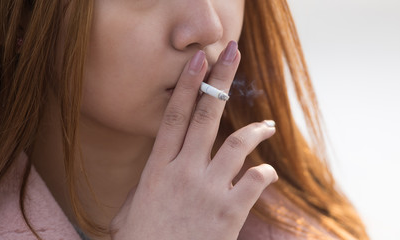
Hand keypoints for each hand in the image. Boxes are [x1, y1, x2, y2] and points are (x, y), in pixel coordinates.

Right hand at [110, 41, 277, 239]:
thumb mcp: (133, 207)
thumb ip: (148, 182)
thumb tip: (158, 168)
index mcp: (157, 169)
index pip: (174, 117)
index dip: (189, 86)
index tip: (199, 61)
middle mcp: (182, 173)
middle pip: (205, 117)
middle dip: (219, 81)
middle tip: (232, 54)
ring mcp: (207, 191)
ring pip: (236, 144)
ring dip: (255, 130)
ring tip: (266, 125)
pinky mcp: (228, 212)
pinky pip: (254, 181)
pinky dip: (264, 173)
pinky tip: (266, 172)